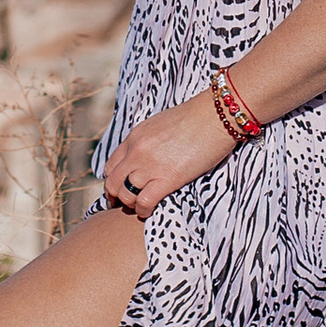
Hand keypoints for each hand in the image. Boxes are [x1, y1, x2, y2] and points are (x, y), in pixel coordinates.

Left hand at [98, 92, 235, 216]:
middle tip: (122, 205)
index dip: (111, 181)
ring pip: (126, 194)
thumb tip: (144, 157)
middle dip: (115, 197)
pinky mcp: (168, 178)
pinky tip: (148, 210)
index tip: (116, 190)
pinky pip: (144, 201)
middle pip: (113, 182)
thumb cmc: (194, 119)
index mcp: (135, 136)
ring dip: (130, 205)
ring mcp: (150, 165)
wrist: (214, 116)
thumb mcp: (160, 125)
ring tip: (138, 207)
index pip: (111, 165)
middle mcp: (137, 150)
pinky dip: (143, 209)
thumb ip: (147, 142)